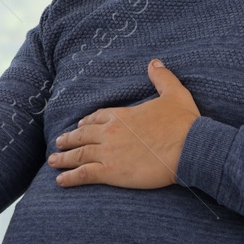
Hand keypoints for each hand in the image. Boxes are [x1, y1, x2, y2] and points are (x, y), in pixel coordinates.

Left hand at [48, 59, 199, 188]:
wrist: (190, 147)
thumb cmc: (184, 123)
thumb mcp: (175, 94)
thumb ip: (162, 78)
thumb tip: (155, 62)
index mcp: (121, 115)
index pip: (96, 118)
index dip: (86, 123)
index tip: (79, 126)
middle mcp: (109, 132)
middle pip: (82, 135)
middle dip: (69, 139)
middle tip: (58, 143)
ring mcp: (108, 152)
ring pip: (78, 154)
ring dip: (63, 158)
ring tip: (53, 161)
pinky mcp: (111, 171)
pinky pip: (84, 174)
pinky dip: (70, 177)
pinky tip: (60, 181)